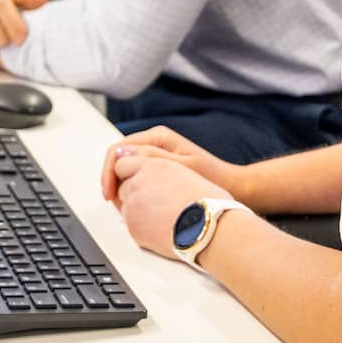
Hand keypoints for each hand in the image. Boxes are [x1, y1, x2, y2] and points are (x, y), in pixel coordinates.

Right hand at [101, 125, 243, 205]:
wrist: (233, 187)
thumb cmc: (212, 178)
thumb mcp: (181, 168)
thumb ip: (152, 159)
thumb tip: (122, 154)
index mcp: (158, 137)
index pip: (118, 149)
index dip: (108, 172)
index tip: (109, 194)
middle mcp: (155, 142)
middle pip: (119, 158)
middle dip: (112, 179)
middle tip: (113, 203)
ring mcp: (156, 155)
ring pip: (126, 168)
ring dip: (120, 185)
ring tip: (122, 206)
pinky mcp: (160, 168)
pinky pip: (136, 175)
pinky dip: (130, 188)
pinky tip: (134, 203)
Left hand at [110, 149, 232, 258]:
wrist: (210, 229)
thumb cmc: (208, 202)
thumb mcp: (186, 171)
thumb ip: (159, 166)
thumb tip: (141, 166)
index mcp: (152, 165)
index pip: (122, 164)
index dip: (130, 172)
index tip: (135, 179)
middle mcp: (138, 183)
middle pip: (123, 186)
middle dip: (134, 192)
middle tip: (155, 202)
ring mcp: (133, 207)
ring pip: (125, 206)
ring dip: (137, 209)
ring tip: (162, 215)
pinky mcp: (133, 228)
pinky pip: (131, 224)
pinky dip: (141, 225)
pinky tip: (160, 227)